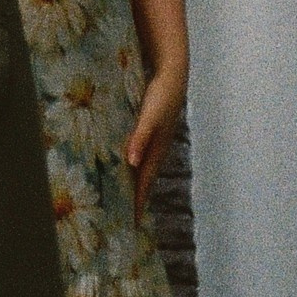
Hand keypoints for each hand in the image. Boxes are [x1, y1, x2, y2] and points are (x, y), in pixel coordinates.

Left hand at [124, 52, 188, 224]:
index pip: (144, 183)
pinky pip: (141, 153)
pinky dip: (133, 163)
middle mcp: (157, 149)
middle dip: (136, 197)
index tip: (131, 223)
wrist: (172, 74)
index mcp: (156, 150)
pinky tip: (126, 162)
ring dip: (134, 181)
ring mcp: (155, 140)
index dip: (138, 202)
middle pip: (144, 179)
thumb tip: (131, 164)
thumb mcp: (149, 117)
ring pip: (143, 166)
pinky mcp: (151, 130)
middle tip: (124, 216)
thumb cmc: (160, 96)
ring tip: (124, 195)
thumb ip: (140, 138)